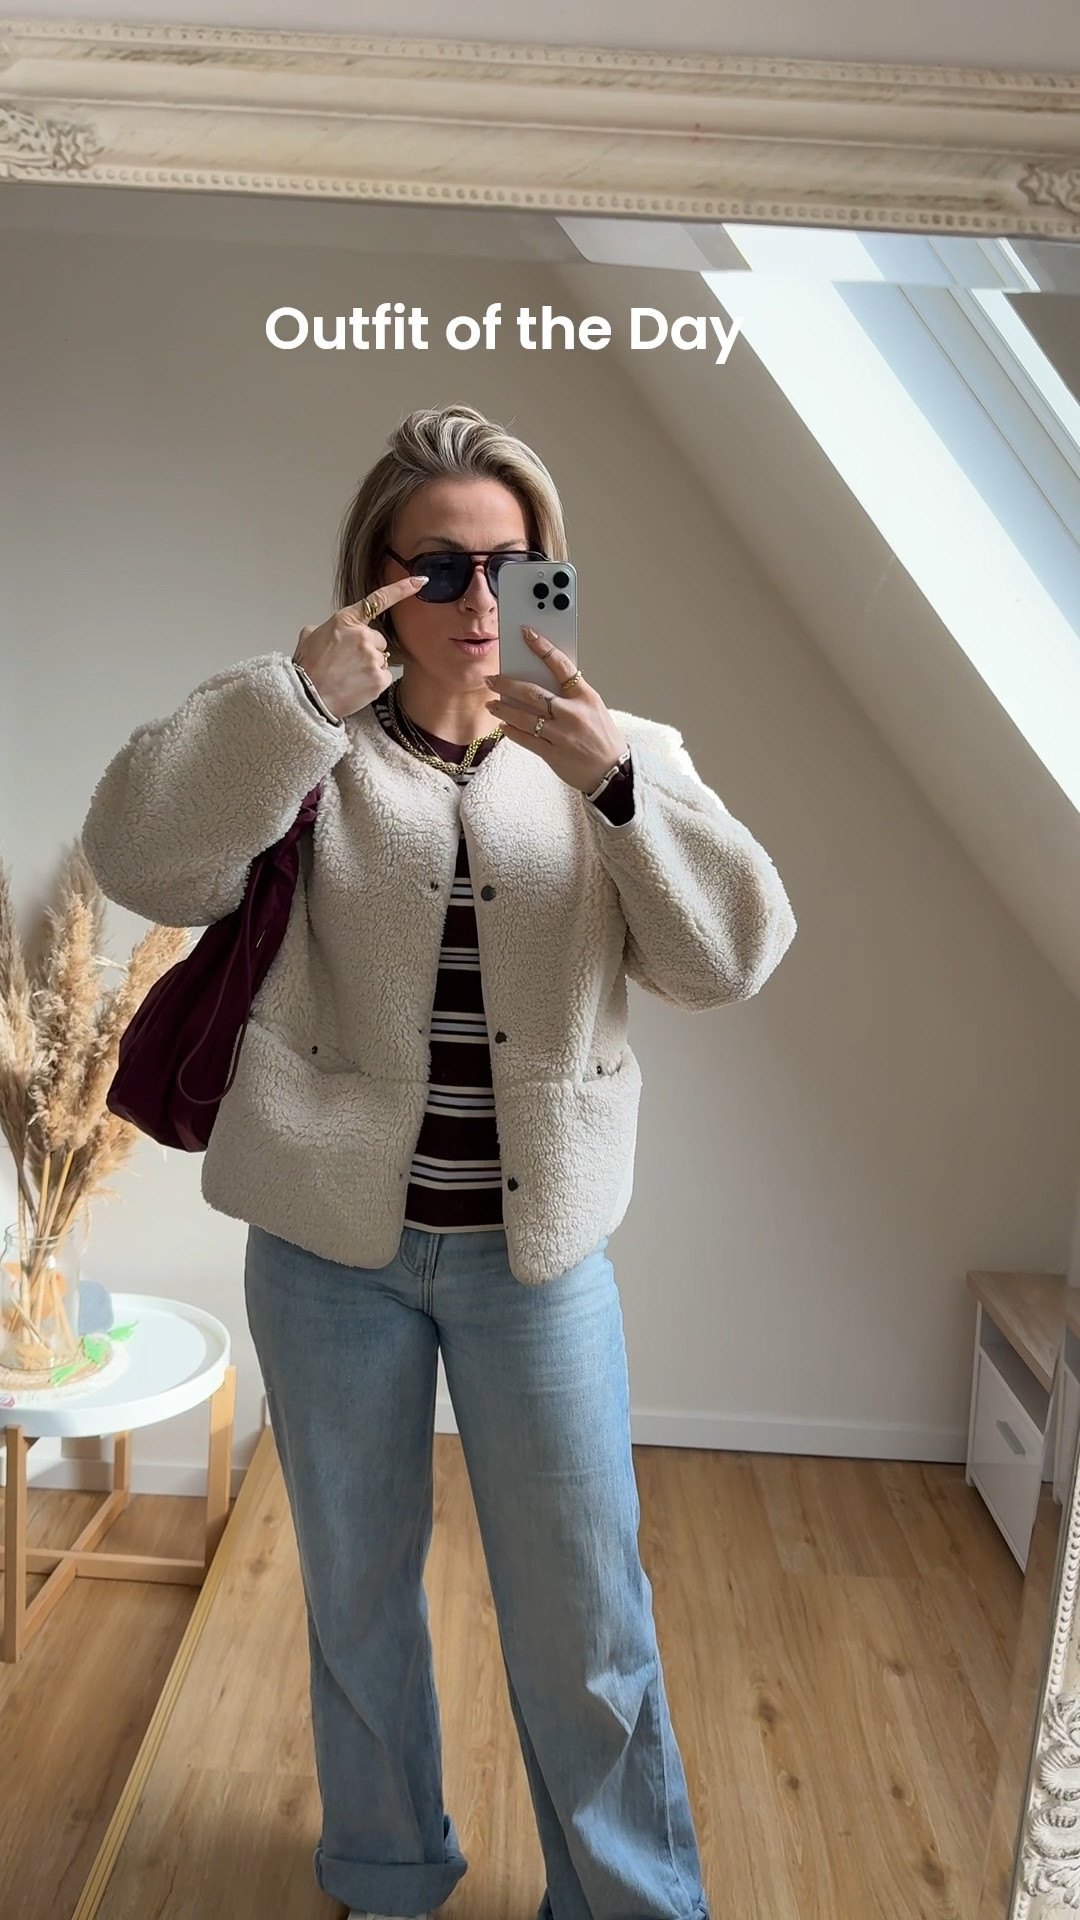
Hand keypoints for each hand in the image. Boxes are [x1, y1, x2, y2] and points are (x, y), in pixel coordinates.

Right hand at [293, 574, 427, 718]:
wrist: (307, 697)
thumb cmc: (307, 669)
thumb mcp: (309, 636)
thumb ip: (326, 627)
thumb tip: (329, 631)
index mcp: (345, 620)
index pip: (377, 599)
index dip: (401, 589)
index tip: (419, 581)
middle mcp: (362, 635)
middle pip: (379, 639)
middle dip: (367, 650)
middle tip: (347, 664)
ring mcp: (372, 656)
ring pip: (381, 659)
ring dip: (369, 667)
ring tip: (349, 676)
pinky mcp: (379, 677)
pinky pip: (384, 676)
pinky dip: (373, 682)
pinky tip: (356, 686)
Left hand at [483, 626, 629, 793]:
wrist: (614, 771)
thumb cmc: (603, 737)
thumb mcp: (593, 708)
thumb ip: (570, 694)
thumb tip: (539, 681)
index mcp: (585, 697)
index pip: (561, 665)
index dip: (542, 647)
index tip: (527, 634)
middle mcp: (573, 713)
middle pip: (533, 692)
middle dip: (507, 684)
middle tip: (491, 679)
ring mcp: (562, 735)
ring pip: (524, 717)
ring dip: (503, 708)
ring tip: (491, 703)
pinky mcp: (553, 754)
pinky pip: (525, 740)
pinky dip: (511, 731)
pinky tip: (503, 725)